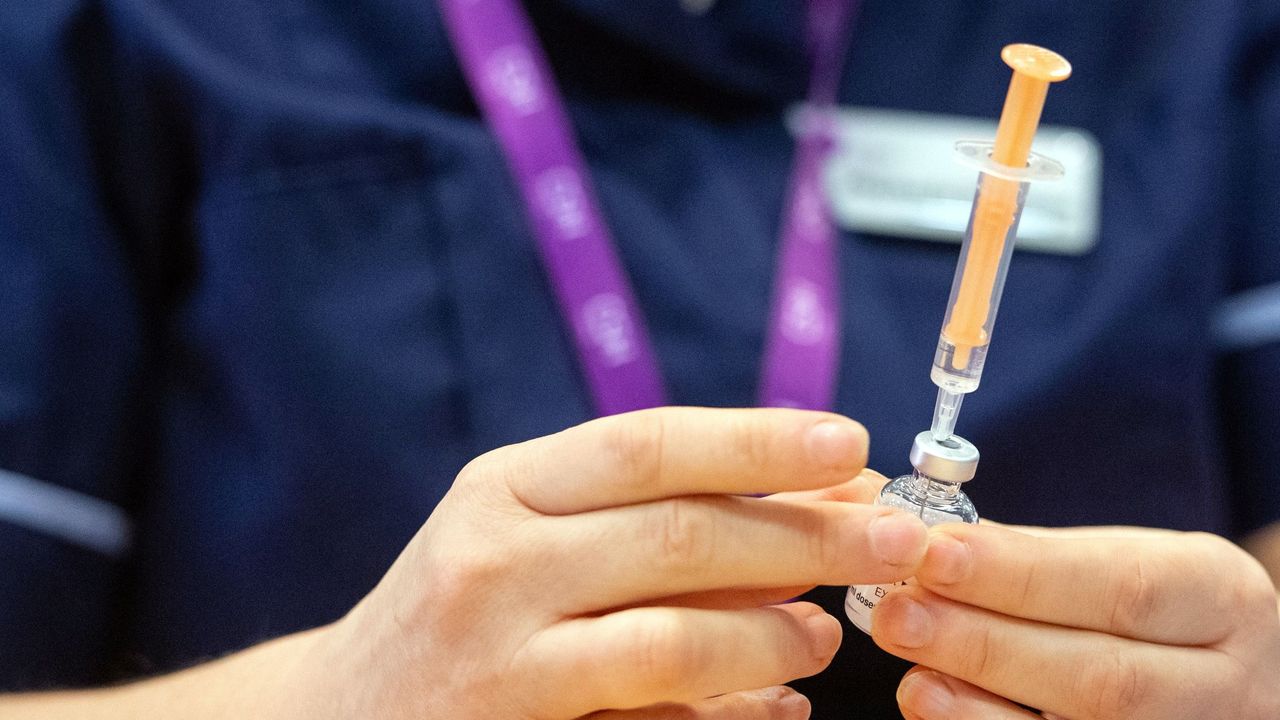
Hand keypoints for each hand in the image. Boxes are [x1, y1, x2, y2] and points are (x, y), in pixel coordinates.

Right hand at [311, 407, 928, 719]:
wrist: (333, 719)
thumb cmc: (459, 617)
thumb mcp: (521, 538)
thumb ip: (640, 517)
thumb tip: (809, 500)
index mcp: (504, 487)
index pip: (647, 444)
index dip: (758, 440)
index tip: (852, 444)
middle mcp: (492, 557)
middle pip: (678, 532)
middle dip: (803, 533)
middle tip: (893, 539)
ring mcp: (496, 656)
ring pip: (672, 637)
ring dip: (774, 633)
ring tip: (831, 631)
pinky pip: (651, 718)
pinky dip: (729, 713)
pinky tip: (780, 705)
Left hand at [872, 523, 1279, 718]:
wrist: (1210, 678)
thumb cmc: (1150, 609)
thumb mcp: (1122, 561)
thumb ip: (1033, 556)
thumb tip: (920, 533)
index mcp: (1221, 597)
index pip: (1123, 586)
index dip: (1022, 574)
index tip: (934, 551)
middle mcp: (1227, 682)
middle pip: (1101, 675)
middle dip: (986, 643)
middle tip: (899, 614)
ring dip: (979, 707)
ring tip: (910, 675)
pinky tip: (936, 710)